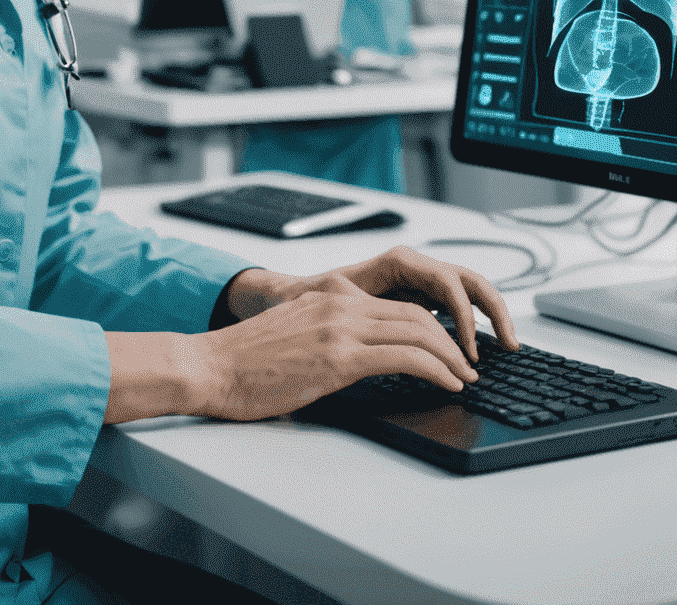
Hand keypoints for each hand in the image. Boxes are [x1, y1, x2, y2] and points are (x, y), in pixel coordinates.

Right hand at [196, 248, 520, 421]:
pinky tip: (448, 382)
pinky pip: (404, 356)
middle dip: (450, 340)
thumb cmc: (244, 362)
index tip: (448, 348)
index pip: (397, 305)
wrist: (208, 366)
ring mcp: (339, 326)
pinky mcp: (338, 356)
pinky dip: (436, 369)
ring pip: (417, 331)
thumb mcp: (296, 334)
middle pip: (415, 314)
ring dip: (450, 356)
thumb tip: (361, 358)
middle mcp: (340, 302)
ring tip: (466, 377)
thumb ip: (329, 333)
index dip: (431, 326)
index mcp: (330, 295)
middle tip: (468, 364)